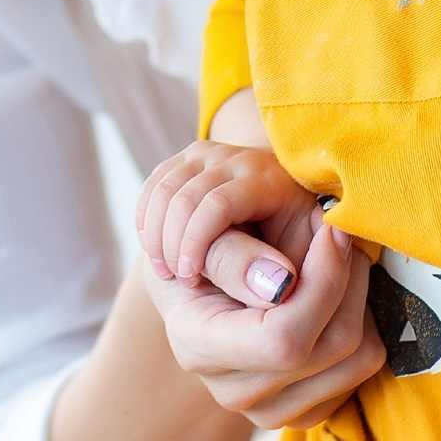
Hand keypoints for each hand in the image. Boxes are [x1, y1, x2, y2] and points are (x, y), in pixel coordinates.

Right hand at [136, 139, 319, 299]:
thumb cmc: (291, 244)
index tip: (188, 280)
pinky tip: (154, 250)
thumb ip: (274, 271)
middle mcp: (236, 158)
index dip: (195, 242)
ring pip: (163, 188)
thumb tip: (275, 287)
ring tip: (163, 271)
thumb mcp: (292, 260)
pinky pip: (155, 183)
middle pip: (184, 196)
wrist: (282, 206)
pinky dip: (147, 218)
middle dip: (170, 243)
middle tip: (173, 280)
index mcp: (268, 180)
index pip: (217, 204)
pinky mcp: (189, 156)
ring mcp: (210, 153)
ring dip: (154, 234)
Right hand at [143, 207, 385, 430]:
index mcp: (197, 345)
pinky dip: (359, 326)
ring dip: (360, 300)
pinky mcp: (303, 414)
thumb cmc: (197, 250)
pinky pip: (362, 371)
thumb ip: (231, 253)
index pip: (283, 338)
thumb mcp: (197, 233)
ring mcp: (269, 410)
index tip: (331, 231)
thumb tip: (283, 280)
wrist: (191, 291)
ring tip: (334, 263)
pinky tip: (329, 299)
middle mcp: (233, 391)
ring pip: (359, 360)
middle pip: (334, 346)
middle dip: (349, 280)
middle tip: (339, 236)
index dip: (322, 282)